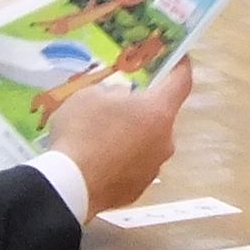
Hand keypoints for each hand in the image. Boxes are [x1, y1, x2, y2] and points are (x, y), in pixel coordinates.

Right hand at [42, 60, 191, 213]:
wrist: (68, 187)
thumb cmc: (82, 132)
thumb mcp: (91, 94)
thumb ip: (114, 92)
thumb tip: (122, 99)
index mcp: (158, 112)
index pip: (181, 82)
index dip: (181, 67)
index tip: (179, 58)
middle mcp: (165, 141)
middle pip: (159, 117)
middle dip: (142, 109)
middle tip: (117, 105)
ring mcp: (153, 169)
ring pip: (146, 144)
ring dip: (131, 137)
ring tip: (100, 138)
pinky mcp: (137, 190)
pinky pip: (132, 167)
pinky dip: (120, 162)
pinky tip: (97, 162)